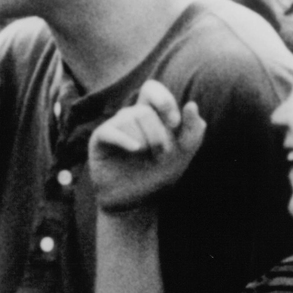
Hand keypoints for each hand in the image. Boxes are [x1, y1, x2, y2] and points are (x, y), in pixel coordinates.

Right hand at [88, 79, 205, 212]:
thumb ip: (193, 132)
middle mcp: (130, 117)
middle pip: (144, 110)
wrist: (135, 202)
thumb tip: (192, 105)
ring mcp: (114, 127)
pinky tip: (134, 150)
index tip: (175, 123)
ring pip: (129, 119)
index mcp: (150, 115)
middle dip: (158, 134)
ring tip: (145, 157)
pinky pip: (111, 131)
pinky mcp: (99, 139)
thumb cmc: (157, 175)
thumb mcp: (183, 155)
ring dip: (145, 141)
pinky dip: (125, 140)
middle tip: (162, 154)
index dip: (163, 100)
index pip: (152, 89)